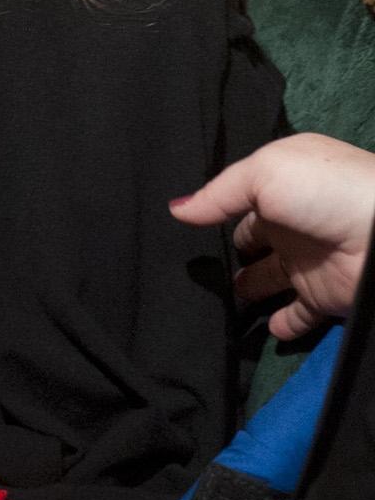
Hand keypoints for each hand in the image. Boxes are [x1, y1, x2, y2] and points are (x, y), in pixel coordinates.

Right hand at [171, 133, 374, 338]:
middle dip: (228, 255)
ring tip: (213, 302)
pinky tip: (260, 327)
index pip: (241, 202)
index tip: (183, 232)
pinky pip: (297, 315)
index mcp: (282, 186)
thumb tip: (176, 212)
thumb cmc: (321, 192)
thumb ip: (217, 194)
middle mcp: (293, 223)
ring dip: (247, 291)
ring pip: (267, 280)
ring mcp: (308, 262)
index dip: (216, 213)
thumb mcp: (262, 173)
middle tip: (192, 272)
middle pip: (252, 242)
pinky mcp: (323, 297)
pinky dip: (280, 324)